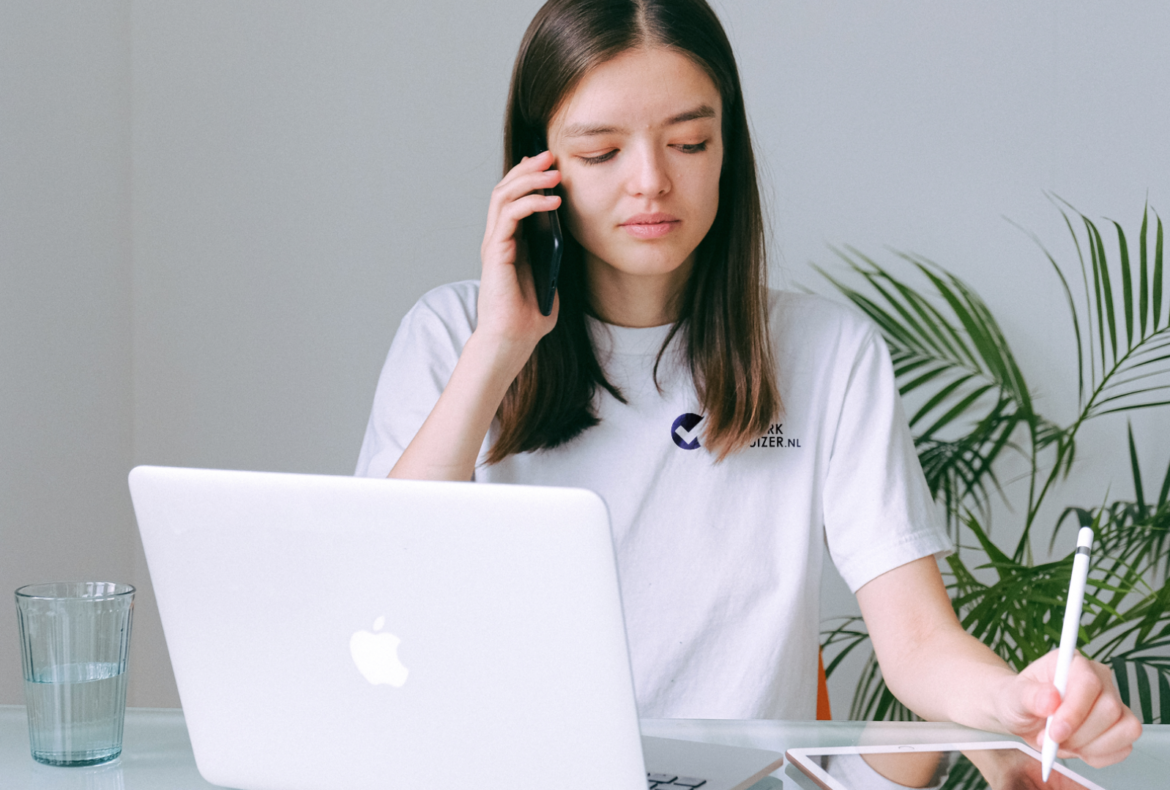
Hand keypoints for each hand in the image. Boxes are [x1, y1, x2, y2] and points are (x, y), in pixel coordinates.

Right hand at [476, 149, 561, 359]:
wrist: (513, 340)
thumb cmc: (530, 316)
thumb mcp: (551, 276)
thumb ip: (554, 256)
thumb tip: (568, 234)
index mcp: (510, 242)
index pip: (513, 198)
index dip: (529, 177)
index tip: (551, 163)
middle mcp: (498, 239)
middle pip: (505, 189)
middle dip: (528, 169)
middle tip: (550, 155)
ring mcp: (495, 244)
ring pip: (503, 196)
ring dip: (529, 179)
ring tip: (553, 170)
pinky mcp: (496, 252)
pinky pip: (510, 216)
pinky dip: (531, 202)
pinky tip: (553, 200)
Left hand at [994, 650, 1141, 767]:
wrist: (1023, 716)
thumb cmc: (1019, 700)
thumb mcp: (1013, 696)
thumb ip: (1029, 695)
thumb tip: (1050, 699)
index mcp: (1072, 663)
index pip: (1089, 683)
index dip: (1074, 712)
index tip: (1054, 732)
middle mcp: (1099, 679)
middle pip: (1109, 709)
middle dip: (1078, 734)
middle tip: (1050, 739)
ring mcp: (1114, 703)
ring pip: (1124, 729)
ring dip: (1089, 746)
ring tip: (1062, 743)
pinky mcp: (1120, 727)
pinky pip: (1125, 746)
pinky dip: (1099, 756)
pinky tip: (1078, 749)